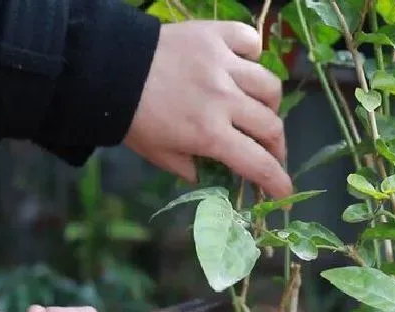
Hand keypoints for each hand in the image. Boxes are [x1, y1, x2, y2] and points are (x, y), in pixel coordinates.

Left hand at [125, 20, 292, 198]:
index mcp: (209, 134)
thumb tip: (217, 176)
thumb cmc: (133, 118)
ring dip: (269, 104)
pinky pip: (250, 42)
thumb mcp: (160, 155)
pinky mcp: (216, 35)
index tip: (286, 193)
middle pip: (272, 126)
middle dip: (277, 147)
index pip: (258, 163)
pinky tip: (243, 65)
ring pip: (270, 86)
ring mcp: (223, 64)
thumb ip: (193, 170)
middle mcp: (224, 100)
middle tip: (269, 151)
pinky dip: (252, 54)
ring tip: (257, 108)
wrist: (108, 68)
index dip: (277, 182)